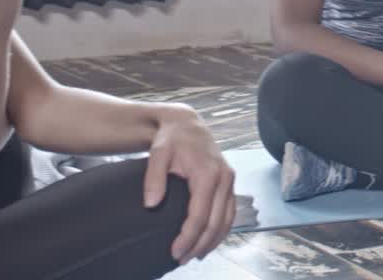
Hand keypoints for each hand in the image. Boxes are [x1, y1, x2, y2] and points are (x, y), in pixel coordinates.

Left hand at [142, 105, 235, 263]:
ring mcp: (230, 180)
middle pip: (216, 221)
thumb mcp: (157, 153)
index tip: (174, 252)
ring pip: (228, 219)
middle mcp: (224, 177)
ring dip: (213, 240)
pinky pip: (230, 212)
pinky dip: (222, 229)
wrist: (187, 123)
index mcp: (208, 172)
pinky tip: (210, 240)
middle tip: (182, 260)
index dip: (188, 237)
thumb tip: (151, 204)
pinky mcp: (230, 182)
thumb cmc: (171, 138)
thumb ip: (154, 178)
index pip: (200, 214)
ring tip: (196, 255)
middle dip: (200, 244)